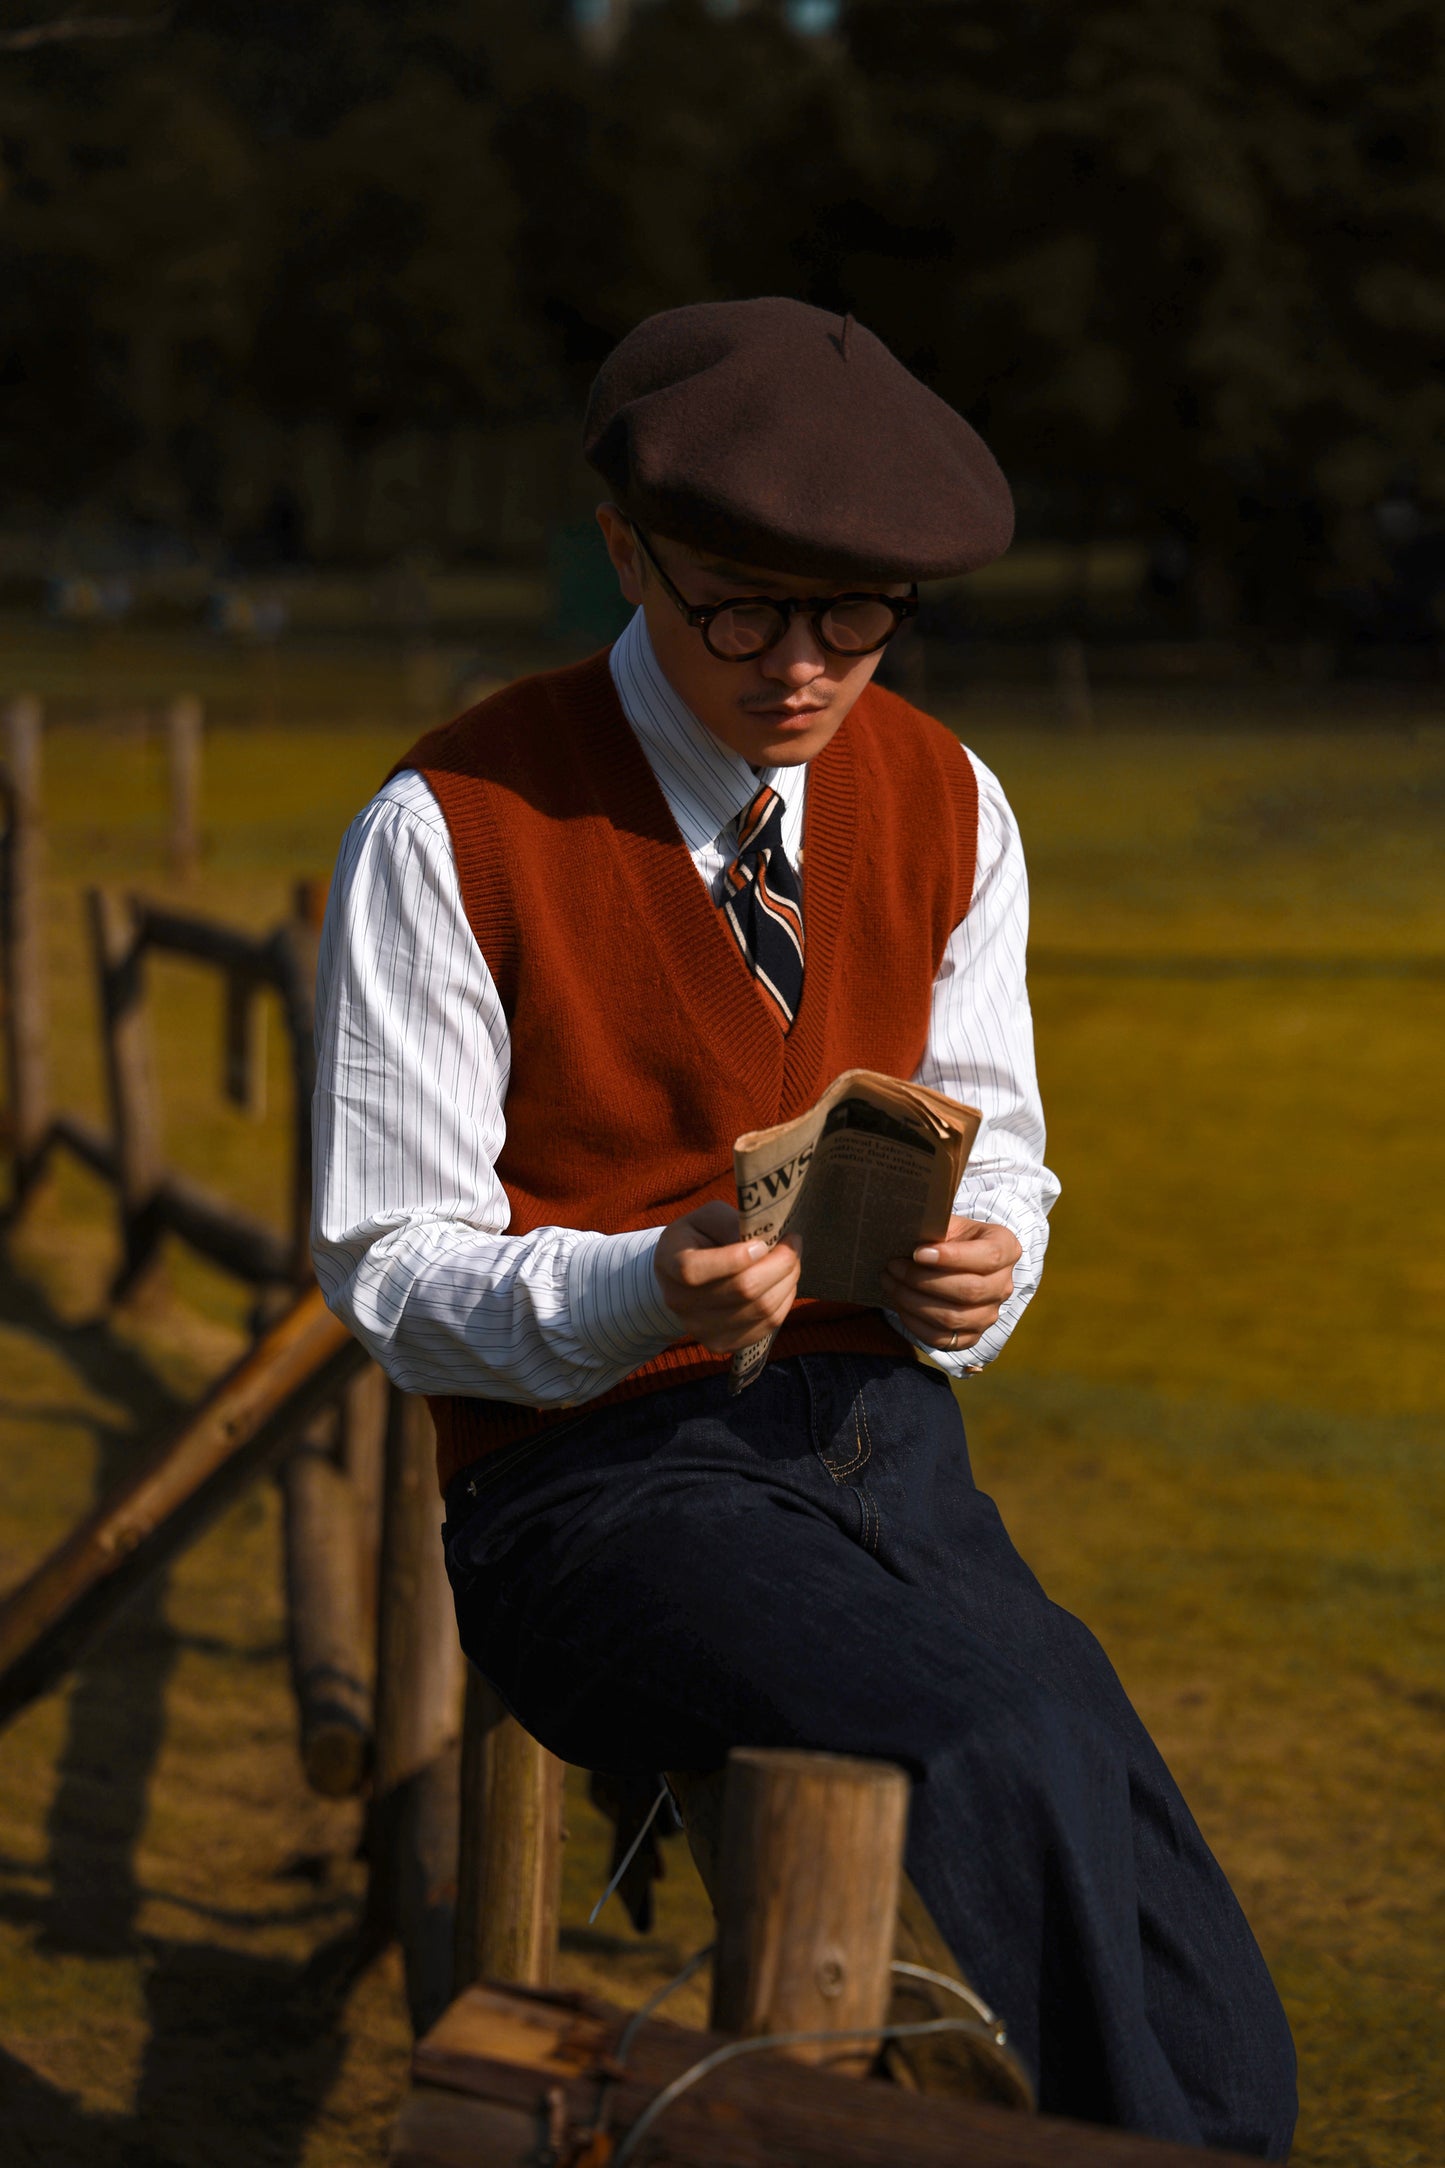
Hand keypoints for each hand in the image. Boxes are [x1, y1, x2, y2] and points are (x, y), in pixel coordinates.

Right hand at [654, 1199, 801, 1353]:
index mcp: (669, 1263)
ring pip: (762, 1310)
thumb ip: (729, 1223)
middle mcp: (680, 1302)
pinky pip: (767, 1327)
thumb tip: (763, 1244)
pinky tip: (783, 1284)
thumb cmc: (698, 1239)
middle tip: (793, 1243)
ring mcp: (699, 1329)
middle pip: (743, 1290)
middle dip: (780, 1264)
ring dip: (788, 1282)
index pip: (696, 1269)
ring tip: (791, 1261)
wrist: (680, 1280)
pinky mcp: (721, 1344)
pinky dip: (784, 1302)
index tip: (762, 1243)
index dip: (735, 1257)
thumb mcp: (705, 1217)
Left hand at [879, 1216, 1020, 1353]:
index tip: (917, 1253)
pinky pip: (941, 1338)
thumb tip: (908, 1239)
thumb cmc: (950, 1237)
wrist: (957, 1261)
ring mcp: (989, 1315)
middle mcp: (1003, 1285)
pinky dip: (914, 1322)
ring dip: (913, 1301)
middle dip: (923, 1280)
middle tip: (893, 1266)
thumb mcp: (948, 1223)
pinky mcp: (971, 1336)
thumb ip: (935, 1228)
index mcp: (1006, 1249)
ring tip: (890, 1282)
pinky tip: (898, 1303)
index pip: (988, 1257)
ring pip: (953, 1318)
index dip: (952, 1257)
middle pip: (970, 1290)